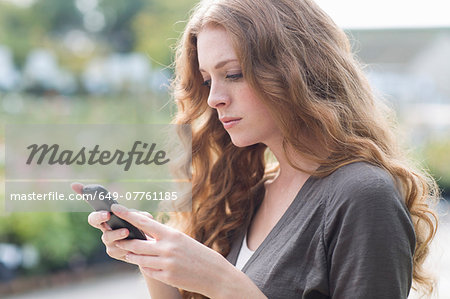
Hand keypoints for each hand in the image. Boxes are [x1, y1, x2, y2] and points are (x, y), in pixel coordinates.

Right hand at [70, 182, 153, 262]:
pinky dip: (125, 247)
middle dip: (98, 216)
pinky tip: (131, 247)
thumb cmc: (141, 229)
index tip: (75, 186)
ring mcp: (108, 240)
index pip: (95, 202)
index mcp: (109, 216)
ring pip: (107, 236)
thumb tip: (142, 216)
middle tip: (107, 214)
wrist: (147, 248)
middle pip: (93, 220)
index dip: (83, 193)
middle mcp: (105, 227)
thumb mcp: (141, 218)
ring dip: (116, 233)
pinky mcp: (114, 252)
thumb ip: (140, 216)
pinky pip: (116, 249)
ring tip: (126, 231)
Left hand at [110, 203, 230, 296]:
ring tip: (127, 253)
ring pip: (140, 259)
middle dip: (125, 242)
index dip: (128, 215)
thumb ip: (164, 237)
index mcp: (172, 235)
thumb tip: (145, 234)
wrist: (214, 273)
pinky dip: (145, 267)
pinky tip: (144, 264)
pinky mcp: (167, 277)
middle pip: (137, 244)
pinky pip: (149, 272)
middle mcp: (168, 248)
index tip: (116, 209)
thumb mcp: (182, 239)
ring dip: (131, 256)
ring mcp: (167, 264)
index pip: (145, 223)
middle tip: (118, 239)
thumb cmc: (197, 253)